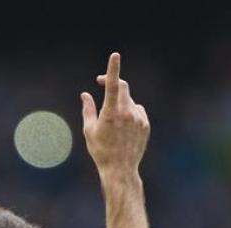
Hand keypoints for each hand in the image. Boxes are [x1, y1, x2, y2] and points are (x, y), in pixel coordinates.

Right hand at [80, 52, 149, 178]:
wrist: (120, 169)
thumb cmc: (100, 151)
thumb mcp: (89, 130)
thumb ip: (88, 109)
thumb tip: (85, 94)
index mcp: (110, 114)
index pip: (111, 86)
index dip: (112, 69)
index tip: (115, 55)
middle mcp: (127, 113)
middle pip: (122, 87)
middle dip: (112, 83)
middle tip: (101, 83)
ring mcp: (138, 118)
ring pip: (129, 100)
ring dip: (120, 102)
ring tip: (113, 122)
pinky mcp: (145, 124)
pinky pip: (137, 110)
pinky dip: (130, 112)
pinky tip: (123, 128)